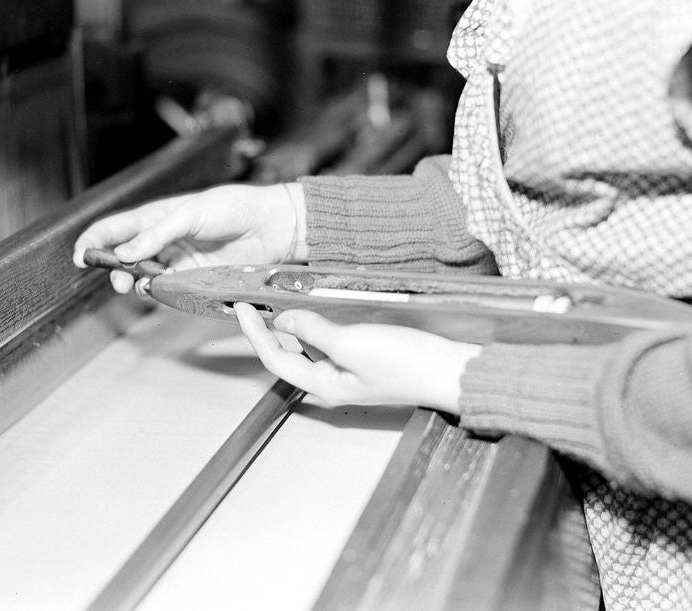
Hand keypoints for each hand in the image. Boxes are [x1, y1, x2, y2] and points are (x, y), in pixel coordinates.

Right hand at [73, 183, 307, 292]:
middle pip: (124, 257)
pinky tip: (159, 289)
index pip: (114, 228)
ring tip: (135, 284)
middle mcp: (163, 240)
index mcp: (157, 215)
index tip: (81, 256)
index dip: (94, 241)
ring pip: (144, 277)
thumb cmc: (234, 207)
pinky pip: (168, 290)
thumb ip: (157, 233)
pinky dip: (159, 293)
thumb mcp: (192, 213)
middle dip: (113, 268)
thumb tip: (127, 252)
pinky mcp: (194, 279)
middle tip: (116, 277)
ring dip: (135, 283)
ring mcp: (177, 261)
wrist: (271, 226)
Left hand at [235, 304, 479, 412]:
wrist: (449, 371)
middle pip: (286, 356)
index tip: (242, 308)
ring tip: (276, 305)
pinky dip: (313, 328)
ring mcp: (348, 374)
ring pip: (306, 350)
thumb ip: (314, 331)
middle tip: (252, 305)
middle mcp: (332, 384)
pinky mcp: (363, 362)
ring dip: (290, 328)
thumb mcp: (352, 343)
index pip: (275, 358)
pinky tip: (314, 313)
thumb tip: (284, 319)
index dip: (255, 332)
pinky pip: (327, 344)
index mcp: (325, 386)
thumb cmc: (407, 363)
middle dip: (266, 332)